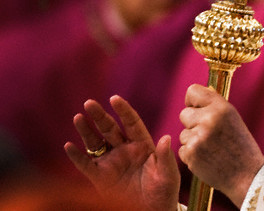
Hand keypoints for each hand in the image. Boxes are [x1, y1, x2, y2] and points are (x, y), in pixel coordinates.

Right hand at [64, 96, 179, 210]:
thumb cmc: (164, 191)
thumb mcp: (168, 175)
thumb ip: (165, 158)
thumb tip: (165, 138)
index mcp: (142, 145)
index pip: (132, 123)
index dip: (123, 110)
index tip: (114, 98)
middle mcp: (125, 150)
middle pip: (110, 129)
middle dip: (100, 116)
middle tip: (89, 102)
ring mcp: (112, 163)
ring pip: (96, 143)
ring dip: (86, 131)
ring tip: (78, 117)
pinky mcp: (101, 178)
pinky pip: (86, 165)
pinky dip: (76, 157)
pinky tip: (68, 146)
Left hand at [179, 84, 263, 206]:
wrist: (247, 175)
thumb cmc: (240, 146)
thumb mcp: (232, 119)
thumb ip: (215, 106)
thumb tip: (195, 94)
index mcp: (222, 107)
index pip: (192, 91)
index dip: (192, 101)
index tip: (196, 108)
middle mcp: (209, 118)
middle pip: (184, 113)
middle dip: (192, 124)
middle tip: (209, 134)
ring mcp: (199, 136)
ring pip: (183, 133)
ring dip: (193, 141)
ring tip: (211, 149)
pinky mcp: (191, 153)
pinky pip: (182, 149)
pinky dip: (192, 155)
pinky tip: (207, 158)